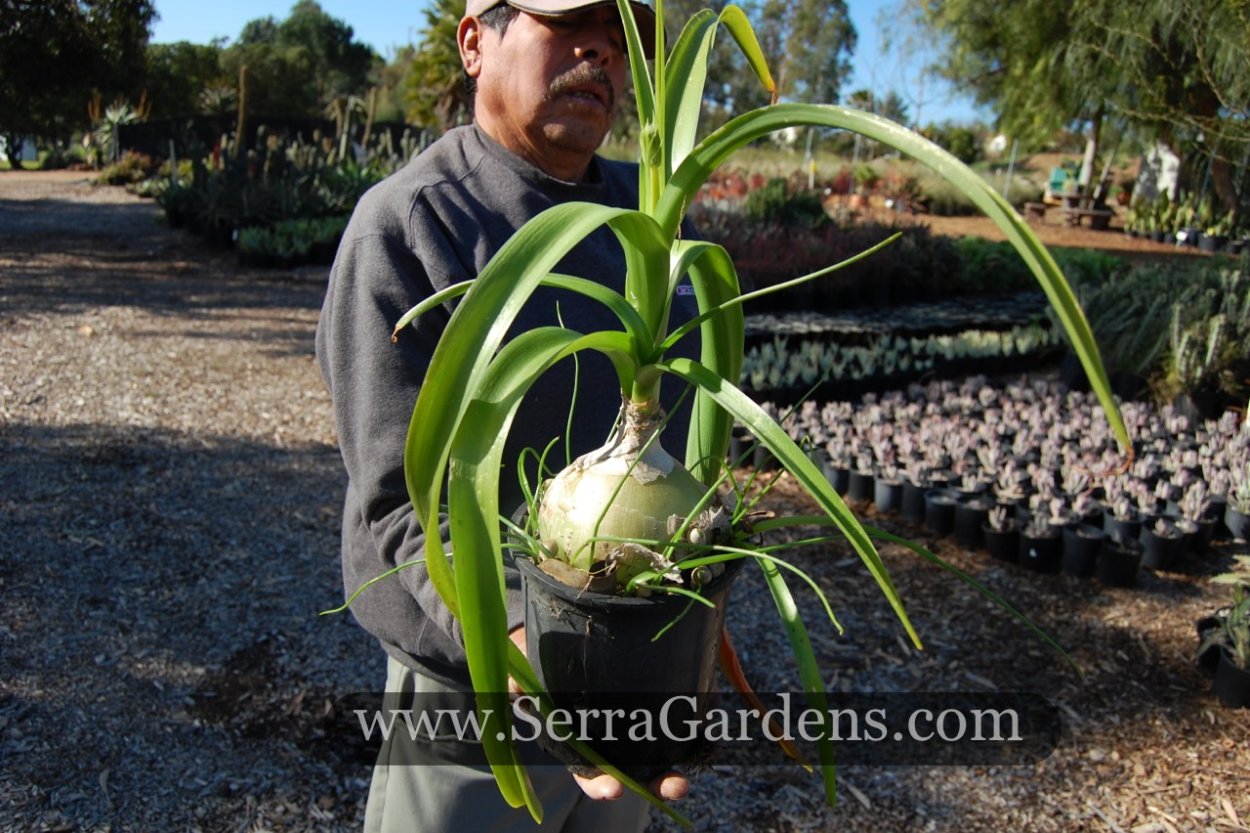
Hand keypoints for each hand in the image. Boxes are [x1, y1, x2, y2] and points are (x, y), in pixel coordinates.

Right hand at [507, 627, 688, 802]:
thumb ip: (519, 688)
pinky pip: (674, 720)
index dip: (599, 782)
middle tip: (674, 787)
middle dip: (655, 784)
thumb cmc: (536, 661)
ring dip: (675, 766)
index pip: (588, 770)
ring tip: (688, 777)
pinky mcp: (652, 701)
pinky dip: (693, 728)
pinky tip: (708, 728)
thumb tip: (513, 690)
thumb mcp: (522, 675)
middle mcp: (607, 739)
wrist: (558, 638)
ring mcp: (631, 723)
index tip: (613, 789)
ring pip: (657, 753)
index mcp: (575, 740)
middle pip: (634, 771)